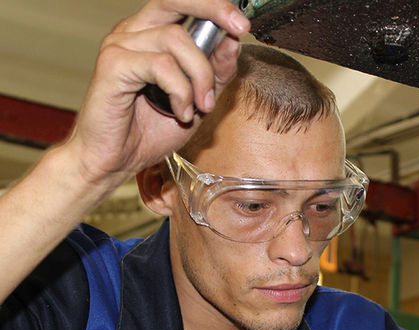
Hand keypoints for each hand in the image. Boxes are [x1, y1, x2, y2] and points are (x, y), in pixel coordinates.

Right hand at [65, 0, 249, 190]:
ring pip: (175, 38)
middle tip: (238, 28)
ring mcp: (120, 45)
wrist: (114, 160)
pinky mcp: (113, 64)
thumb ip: (214, 74)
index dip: (214, 6)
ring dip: (200, 75)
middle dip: (213, 9)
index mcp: (151, 35)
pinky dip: (180, 90)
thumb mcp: (196, 103)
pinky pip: (161, 65)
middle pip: (175, 0)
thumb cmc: (147, 132)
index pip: (183, 5)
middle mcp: (134, 32)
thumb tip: (233, 42)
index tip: (241, 23)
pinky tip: (181, 111)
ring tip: (201, 106)